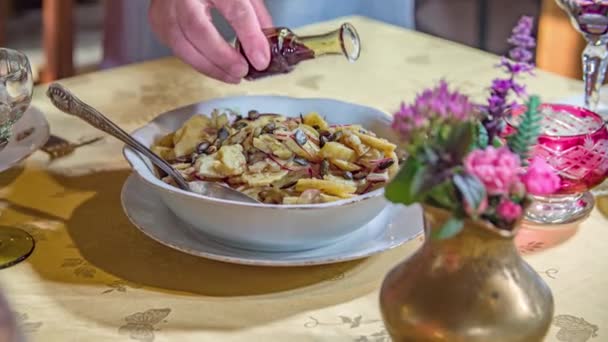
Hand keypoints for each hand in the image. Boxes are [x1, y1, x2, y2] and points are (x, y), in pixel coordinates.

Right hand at [148, 0, 272, 83]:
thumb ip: (255, 17)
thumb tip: (262, 52)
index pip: (234, 7)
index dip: (249, 36)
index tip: (261, 60)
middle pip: (197, 28)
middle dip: (222, 57)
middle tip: (242, 72)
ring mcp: (164, 4)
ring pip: (180, 43)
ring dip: (208, 66)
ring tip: (232, 77)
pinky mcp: (156, 19)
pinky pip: (174, 47)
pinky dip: (196, 61)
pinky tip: (212, 67)